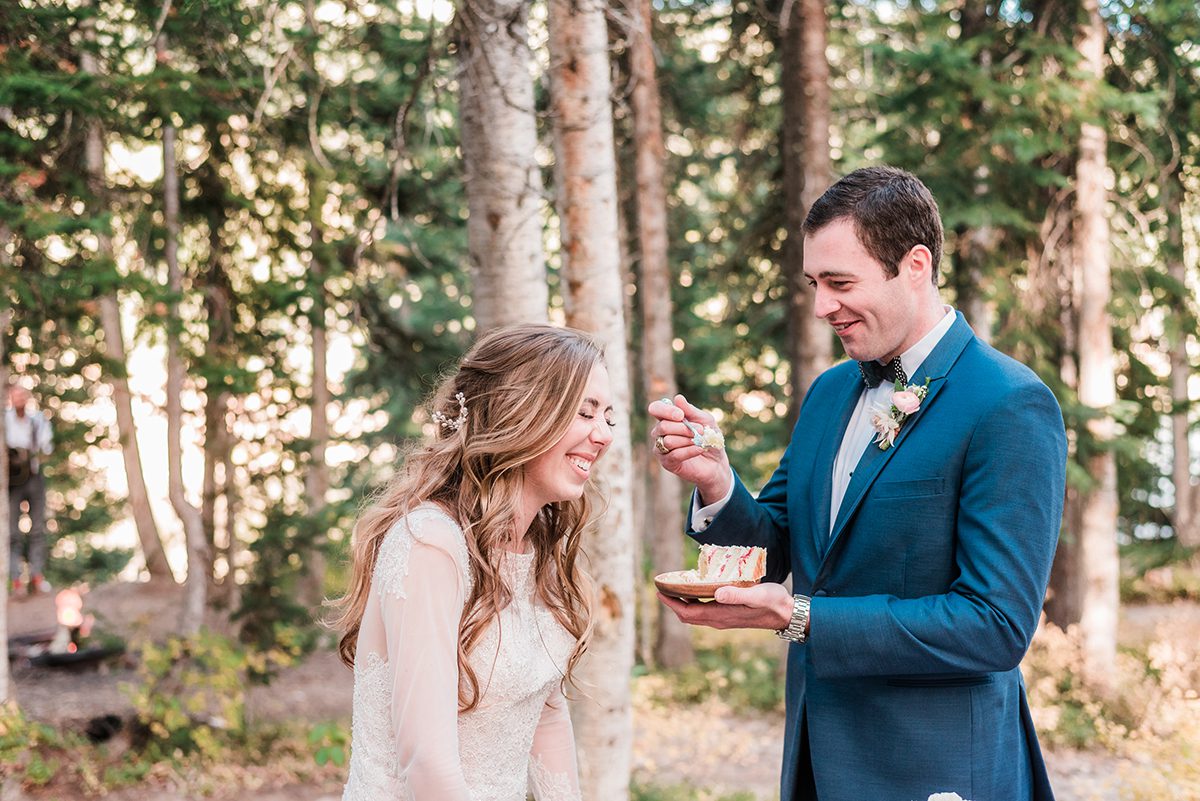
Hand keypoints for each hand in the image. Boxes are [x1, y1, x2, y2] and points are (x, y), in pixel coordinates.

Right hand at [647, 394, 730, 500]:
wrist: (716, 461)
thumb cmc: (709, 437)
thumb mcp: (705, 420)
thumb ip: (691, 410)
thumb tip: (677, 398)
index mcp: (667, 418)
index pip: (655, 408)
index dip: (665, 411)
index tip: (681, 415)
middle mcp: (660, 432)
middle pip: (662, 426)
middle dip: (683, 428)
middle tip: (700, 430)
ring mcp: (661, 448)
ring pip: (668, 441)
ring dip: (687, 440)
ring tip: (700, 441)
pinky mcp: (667, 462)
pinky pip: (674, 455)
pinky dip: (689, 451)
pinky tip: (700, 449)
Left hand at [657, 582, 793, 630]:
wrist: (786, 614)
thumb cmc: (773, 602)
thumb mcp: (757, 595)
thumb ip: (737, 595)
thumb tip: (717, 594)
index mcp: (721, 615)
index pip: (688, 612)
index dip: (671, 603)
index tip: (659, 591)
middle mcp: (718, 619)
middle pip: (687, 615)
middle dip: (672, 603)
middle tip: (661, 587)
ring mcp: (723, 619)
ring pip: (695, 614)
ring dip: (682, 603)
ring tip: (673, 588)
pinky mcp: (729, 615)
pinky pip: (704, 611)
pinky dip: (693, 602)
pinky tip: (695, 590)